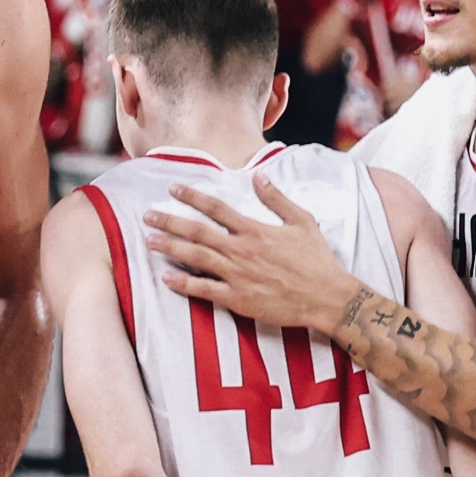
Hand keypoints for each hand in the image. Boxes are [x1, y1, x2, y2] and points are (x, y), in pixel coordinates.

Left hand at [146, 177, 358, 333]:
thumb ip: (278, 199)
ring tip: (149, 241)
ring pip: (196, 258)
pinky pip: (205, 290)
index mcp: (256, 230)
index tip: (173, 188)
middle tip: (148, 215)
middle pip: (198, 232)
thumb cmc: (317, 260)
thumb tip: (259, 176)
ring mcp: (238, 276)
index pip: (217, 208)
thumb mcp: (302, 222)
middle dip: (170, 222)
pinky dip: (184, 284)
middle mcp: (242, 251)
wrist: (327, 297)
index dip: (193, 197)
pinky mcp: (239, 299)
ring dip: (170, 248)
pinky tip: (166, 277)